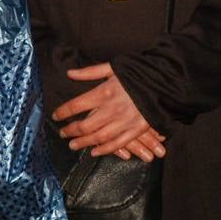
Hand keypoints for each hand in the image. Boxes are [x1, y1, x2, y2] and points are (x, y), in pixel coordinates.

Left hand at [52, 63, 166, 160]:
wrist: (165, 82)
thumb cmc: (138, 73)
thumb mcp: (113, 67)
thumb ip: (90, 72)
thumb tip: (70, 74)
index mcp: (104, 92)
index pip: (76, 105)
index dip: (63, 112)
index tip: (56, 115)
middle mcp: (112, 109)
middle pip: (85, 125)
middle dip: (71, 131)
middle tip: (63, 134)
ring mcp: (124, 122)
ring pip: (99, 137)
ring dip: (84, 143)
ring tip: (73, 145)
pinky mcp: (136, 130)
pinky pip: (118, 143)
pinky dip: (105, 150)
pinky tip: (94, 152)